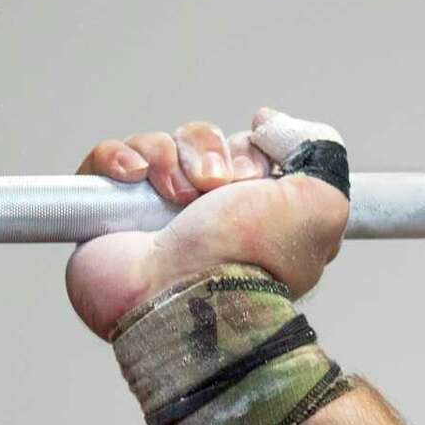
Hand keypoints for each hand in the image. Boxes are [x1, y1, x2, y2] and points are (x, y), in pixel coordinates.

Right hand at [65, 109, 350, 338]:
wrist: (186, 301)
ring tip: (177, 197)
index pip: (245, 150)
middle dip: (208, 152)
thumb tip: (268, 122)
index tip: (254, 174)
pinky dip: (118, 156)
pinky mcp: (103, 217)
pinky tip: (135, 176)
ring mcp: (150, 218)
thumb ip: (318, 151)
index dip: (250, 150)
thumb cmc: (252, 261)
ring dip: (168, 157)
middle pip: (200, 142)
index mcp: (251, 215)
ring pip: (155, 146)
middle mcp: (202, 217)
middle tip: (213, 188)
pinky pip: (104, 160)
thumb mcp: (322, 205)